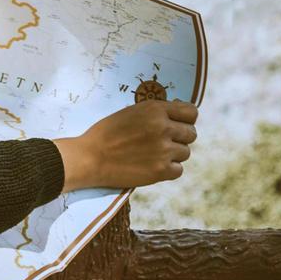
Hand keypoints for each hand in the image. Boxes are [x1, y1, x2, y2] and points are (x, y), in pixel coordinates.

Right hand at [53, 99, 197, 192]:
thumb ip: (155, 113)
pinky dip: (168, 170)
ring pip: (186, 152)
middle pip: (191, 134)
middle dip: (180, 138)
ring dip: (173, 154)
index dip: (186, 119)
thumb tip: (179, 117)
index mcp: (155, 109)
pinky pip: (178, 170)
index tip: (178, 125)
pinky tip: (153, 166)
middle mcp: (163, 127)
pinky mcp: (160, 170)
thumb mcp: (131, 113)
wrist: (89, 158)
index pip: (191, 112)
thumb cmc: (106, 134)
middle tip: (163, 143)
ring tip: (154, 155)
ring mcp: (163, 150)